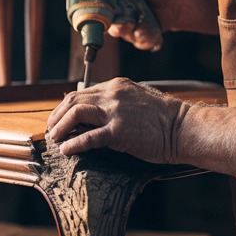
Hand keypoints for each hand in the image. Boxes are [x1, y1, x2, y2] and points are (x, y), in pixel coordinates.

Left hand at [47, 77, 188, 162]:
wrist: (184, 128)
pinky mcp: (120, 131)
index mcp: (116, 86)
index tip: (58, 118)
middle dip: (57, 116)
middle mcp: (113, 94)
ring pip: (76, 113)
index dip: (65, 106)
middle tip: (51, 131)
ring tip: (55, 139)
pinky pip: (89, 137)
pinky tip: (67, 150)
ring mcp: (116, 112)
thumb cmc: (164, 118)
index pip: (81, 93)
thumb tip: (94, 108)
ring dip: (61, 127)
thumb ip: (115, 101)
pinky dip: (74, 143)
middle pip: (73, 100)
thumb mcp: (136, 99)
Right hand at [110, 0, 219, 39]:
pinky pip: (139, 43)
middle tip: (124, 25)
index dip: (98, 10)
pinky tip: (151, 34)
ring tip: (142, 29)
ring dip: (133, 34)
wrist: (176, 1)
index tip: (104, 12)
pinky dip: (145, 40)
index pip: (99, 5)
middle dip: (116, 27)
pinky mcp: (140, 36)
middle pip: (108, 24)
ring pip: (124, 35)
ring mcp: (128, 26)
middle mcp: (117, 13)